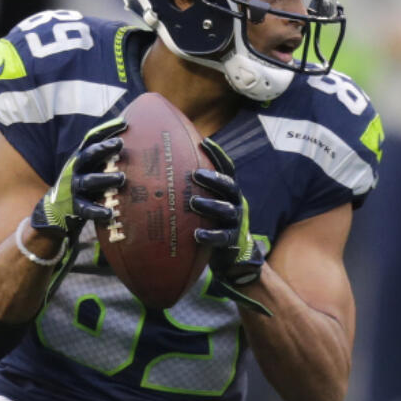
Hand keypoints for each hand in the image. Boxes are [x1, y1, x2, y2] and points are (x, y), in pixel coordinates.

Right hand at [31, 117, 125, 236]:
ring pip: (90, 181)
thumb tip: (130, 144)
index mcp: (81, 158)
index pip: (92, 139)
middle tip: (120, 143)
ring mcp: (74, 187)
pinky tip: (110, 212)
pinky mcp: (75, 207)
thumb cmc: (82, 186)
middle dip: (103, 148)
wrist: (54, 211)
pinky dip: (98, 210)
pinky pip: (87, 209)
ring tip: (122, 177)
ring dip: (106, 178)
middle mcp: (76, 169)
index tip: (124, 122)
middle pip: (89, 155)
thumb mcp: (90, 168)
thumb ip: (105, 158)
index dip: (107, 129)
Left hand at [190, 139, 269, 312]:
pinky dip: (210, 235)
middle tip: (195, 174)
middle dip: (213, 179)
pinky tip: (197, 234)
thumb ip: (195, 191)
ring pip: (226, 210)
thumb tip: (163, 174)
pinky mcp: (232, 243)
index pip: (227, 169)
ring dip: (210, 205)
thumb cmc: (214, 226)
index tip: (205, 142)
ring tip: (193, 202)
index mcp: (230, 193)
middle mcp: (236, 204)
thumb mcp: (209, 206)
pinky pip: (223, 237)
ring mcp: (236, 223)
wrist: (234, 259)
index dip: (218, 155)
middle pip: (229, 186)